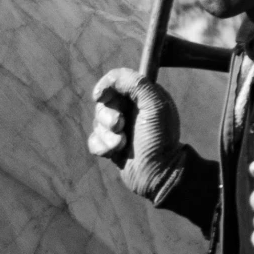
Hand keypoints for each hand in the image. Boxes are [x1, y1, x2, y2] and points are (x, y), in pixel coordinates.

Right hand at [90, 68, 184, 202]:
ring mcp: (120, 129)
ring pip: (96, 122)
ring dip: (107, 134)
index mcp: (142, 97)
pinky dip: (101, 146)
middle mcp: (131, 110)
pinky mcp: (111, 146)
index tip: (101, 96)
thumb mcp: (154, 105)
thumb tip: (110, 80)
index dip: (106, 86)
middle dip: (108, 116)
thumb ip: (136, 84)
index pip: (116, 81)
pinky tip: (114, 153)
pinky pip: (94, 140)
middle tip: (121, 125)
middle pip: (103, 103)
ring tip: (122, 144)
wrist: (159, 173)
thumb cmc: (159, 139)